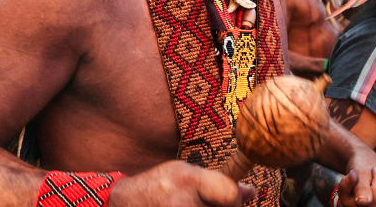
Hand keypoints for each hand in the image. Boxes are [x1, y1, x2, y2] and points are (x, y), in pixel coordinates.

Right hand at [109, 160, 253, 206]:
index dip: (235, 199)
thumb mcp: (184, 172)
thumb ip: (217, 181)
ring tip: (195, 205)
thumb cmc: (157, 185)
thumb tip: (250, 192)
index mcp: (188, 180)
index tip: (234, 199)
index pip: (230, 194)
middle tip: (206, 203)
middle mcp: (183, 202)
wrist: (125, 205)